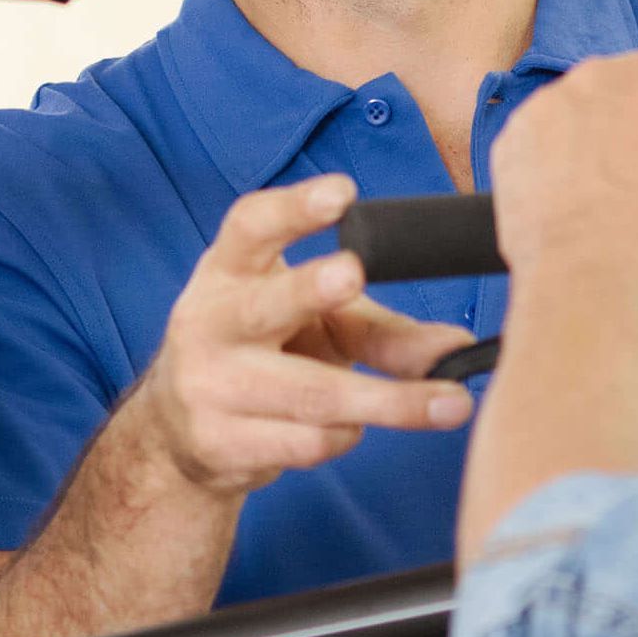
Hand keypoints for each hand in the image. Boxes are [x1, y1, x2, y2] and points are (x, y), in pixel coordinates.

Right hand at [129, 174, 476, 499]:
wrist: (180, 434)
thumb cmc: (264, 355)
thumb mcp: (316, 325)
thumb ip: (382, 331)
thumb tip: (456, 350)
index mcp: (229, 272)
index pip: (251, 227)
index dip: (294, 208)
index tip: (341, 192)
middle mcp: (208, 322)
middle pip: (267, 305)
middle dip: (309, 289)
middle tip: (351, 273)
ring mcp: (207, 386)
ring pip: (313, 394)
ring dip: (393, 402)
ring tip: (452, 402)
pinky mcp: (218, 444)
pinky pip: (309, 442)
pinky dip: (346, 437)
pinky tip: (346, 428)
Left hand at [490, 50, 637, 309]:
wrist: (594, 282)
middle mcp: (599, 76)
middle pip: (629, 104)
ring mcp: (547, 106)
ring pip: (581, 124)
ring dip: (595, 153)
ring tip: (607, 204)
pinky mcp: (510, 141)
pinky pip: (540, 151)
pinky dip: (554, 174)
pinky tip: (573, 208)